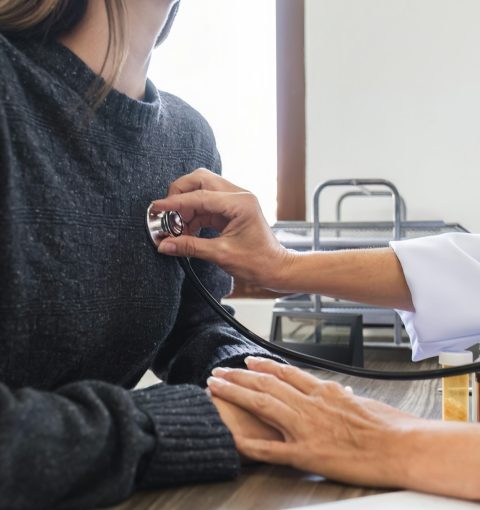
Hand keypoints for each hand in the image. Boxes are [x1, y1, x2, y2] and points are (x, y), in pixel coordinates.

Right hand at [150, 169, 293, 288]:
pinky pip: (207, 205)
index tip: (157, 208)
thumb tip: (165, 244)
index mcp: (239, 202)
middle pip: (200, 180)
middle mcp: (238, 195)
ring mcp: (235, 201)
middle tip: (166, 212)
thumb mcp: (221, 254)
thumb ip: (190, 247)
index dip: (175, 202)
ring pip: (202, 190)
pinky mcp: (231, 210)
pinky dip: (194, 215)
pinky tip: (186, 230)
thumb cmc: (258, 262)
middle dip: (180, 193)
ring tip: (176, 227)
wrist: (276, 269)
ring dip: (186, 206)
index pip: (200, 196)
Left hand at [207, 357, 418, 488]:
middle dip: (239, 376)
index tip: (247, 361)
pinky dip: (249, 443)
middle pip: (266, 384)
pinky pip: (271, 448)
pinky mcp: (307, 454)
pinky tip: (232, 437)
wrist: (402, 446)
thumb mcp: (362, 402)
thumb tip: (338, 392)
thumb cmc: (388, 425)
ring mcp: (306, 427)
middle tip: (219, 371)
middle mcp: (310, 404)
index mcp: (323, 391)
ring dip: (236, 394)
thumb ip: (342, 396)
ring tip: (216, 387)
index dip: (262, 366)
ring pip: (262, 404)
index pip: (285, 373)